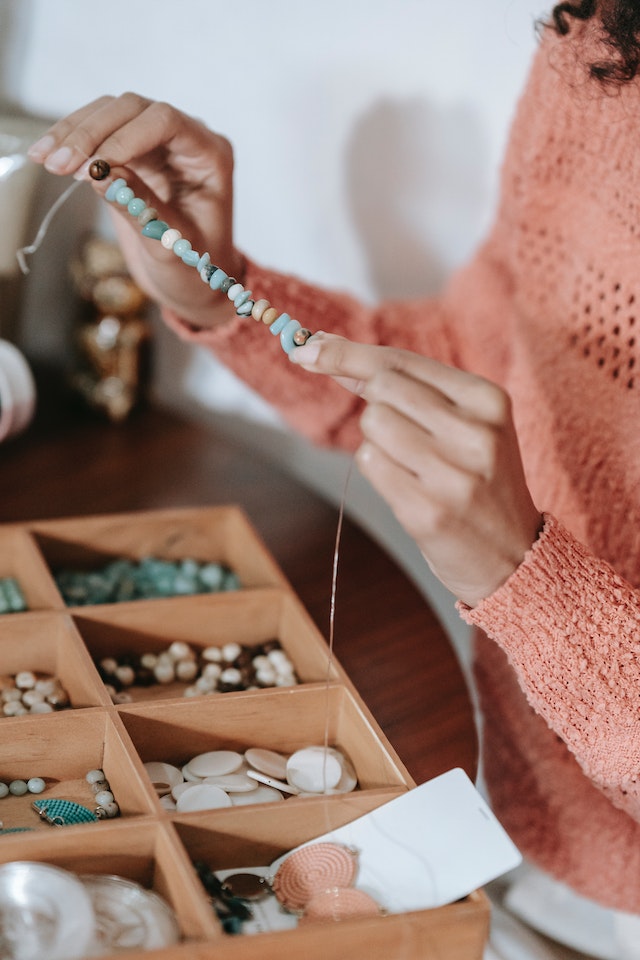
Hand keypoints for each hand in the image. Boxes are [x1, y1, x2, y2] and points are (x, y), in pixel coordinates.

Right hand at [28, 93, 243, 326]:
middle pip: (133, 109)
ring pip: (110, 112)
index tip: (91, 165)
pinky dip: (70, 140)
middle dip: (91, 134)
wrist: (190, 279)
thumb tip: (99, 173)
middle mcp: (186, 138)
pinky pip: (98, 131)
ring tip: (43, 159)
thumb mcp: (172, 245)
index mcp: (210, 155)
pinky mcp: (132, 149)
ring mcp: (158, 140)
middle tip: (57, 164)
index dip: (124, 137)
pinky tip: (45, 155)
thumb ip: (142, 208)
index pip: (165, 122)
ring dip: (73, 133)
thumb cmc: (193, 267)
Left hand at [290, 333, 541, 606]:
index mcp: (489, 400)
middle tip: (403, 436)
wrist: (513, 554)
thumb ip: (407, 386)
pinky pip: (369, 465)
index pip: (402, 362)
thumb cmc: (478, 480)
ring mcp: (453, 475)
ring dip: (376, 442)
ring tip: (413, 466)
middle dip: (374, 406)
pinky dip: (376, 470)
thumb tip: (326, 353)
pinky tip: (408, 487)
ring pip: (372, 425)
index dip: (348, 354)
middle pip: (382, 388)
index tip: (309, 348)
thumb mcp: (465, 423)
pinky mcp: (428, 512)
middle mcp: (476, 433)